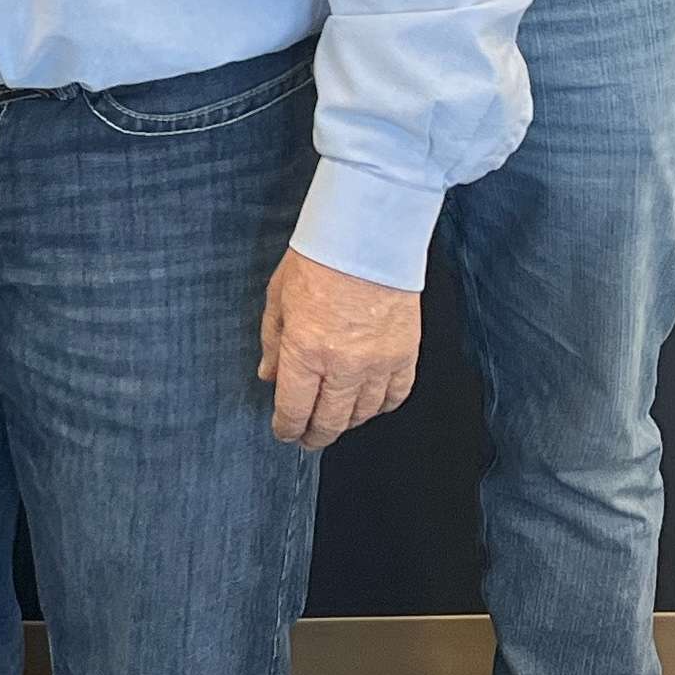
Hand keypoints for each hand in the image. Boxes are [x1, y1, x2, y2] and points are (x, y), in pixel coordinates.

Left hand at [258, 249, 421, 450]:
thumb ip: (273, 343)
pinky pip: (395, 396)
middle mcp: (342, 366)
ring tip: (337, 420)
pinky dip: (382, 406)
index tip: (285, 432)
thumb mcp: (278, 298)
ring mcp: (377, 363)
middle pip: (330, 421)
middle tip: (308, 438)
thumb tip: (269, 376)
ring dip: (347, 422)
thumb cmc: (319, 259)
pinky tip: (370, 404)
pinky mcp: (405, 354)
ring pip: (363, 413)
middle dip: (315, 435)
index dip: (287, 428)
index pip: (294, 410)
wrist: (368, 236)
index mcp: (304, 352)